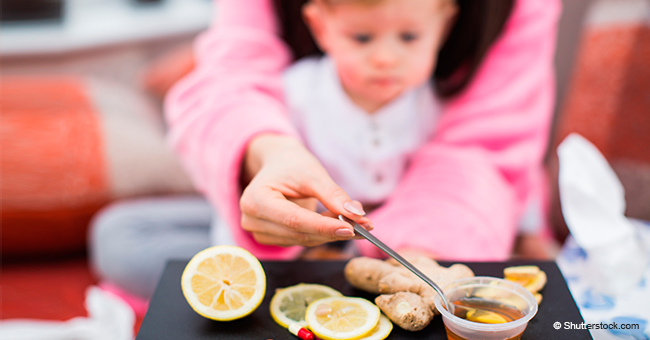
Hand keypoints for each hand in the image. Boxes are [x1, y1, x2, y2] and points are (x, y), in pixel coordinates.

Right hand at [239, 134, 371, 246]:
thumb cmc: (292, 164)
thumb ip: (333, 194)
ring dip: (331, 233)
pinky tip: (339, 224)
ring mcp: (260, 232)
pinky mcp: (271, 239)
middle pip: (300, 234)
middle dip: (334, 231)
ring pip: (303, 240)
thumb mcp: (313, 173)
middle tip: (366, 225)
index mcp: (256, 199)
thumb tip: (356, 215)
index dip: (324, 227)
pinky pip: (302, 240)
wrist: (277, 164)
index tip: (352, 228)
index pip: (294, 220)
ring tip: (356, 221)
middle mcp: (252, 220)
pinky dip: (323, 234)